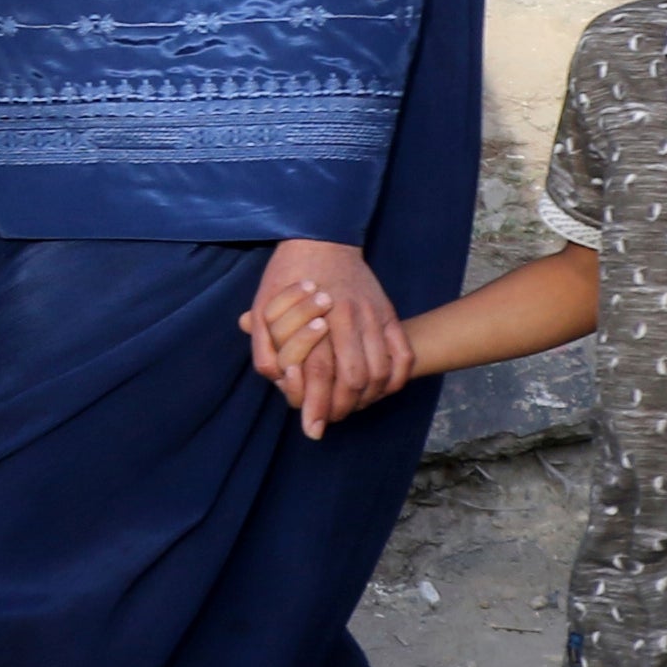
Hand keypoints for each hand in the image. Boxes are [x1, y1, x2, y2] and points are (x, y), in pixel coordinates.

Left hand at [242, 238, 403, 437]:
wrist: (321, 238)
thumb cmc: (287, 274)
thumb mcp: (264, 303)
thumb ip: (264, 341)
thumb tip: (273, 376)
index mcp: (318, 315)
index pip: (321, 372)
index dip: (317, 404)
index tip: (313, 429)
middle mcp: (350, 317)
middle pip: (355, 378)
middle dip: (343, 407)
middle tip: (330, 419)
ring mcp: (374, 316)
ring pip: (381, 371)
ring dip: (368, 398)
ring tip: (351, 407)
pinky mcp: (388, 314)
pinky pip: (403, 355)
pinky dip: (396, 378)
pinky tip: (381, 389)